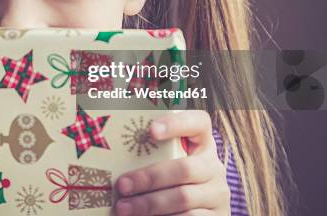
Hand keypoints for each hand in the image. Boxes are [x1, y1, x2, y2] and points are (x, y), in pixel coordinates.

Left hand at [115, 110, 229, 214]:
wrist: (197, 211)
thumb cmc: (172, 180)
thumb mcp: (168, 161)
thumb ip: (152, 153)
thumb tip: (113, 152)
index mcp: (202, 144)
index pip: (199, 123)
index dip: (177, 123)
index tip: (151, 130)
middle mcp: (213, 167)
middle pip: (184, 168)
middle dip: (149, 177)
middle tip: (122, 185)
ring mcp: (217, 195)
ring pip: (183, 198)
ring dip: (149, 204)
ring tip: (123, 208)